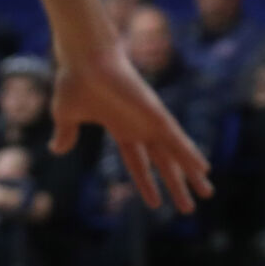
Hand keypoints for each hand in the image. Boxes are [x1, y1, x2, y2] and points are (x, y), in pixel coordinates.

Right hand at [51, 41, 212, 213]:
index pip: (139, 164)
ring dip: (192, 174)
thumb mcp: (66, 116)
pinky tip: (203, 167)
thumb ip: (66, 134)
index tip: (156, 203)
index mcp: (122, 129)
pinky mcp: (156, 114)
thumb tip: (57, 149)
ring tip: (207, 193)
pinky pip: (177, 139)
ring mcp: (150, 121)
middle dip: (177, 184)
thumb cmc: (75, 81)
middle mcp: (140, 128)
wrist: (84, 58)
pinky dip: (190, 154)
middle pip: (164, 163)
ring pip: (176, 155)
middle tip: (190, 207)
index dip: (147, 184)